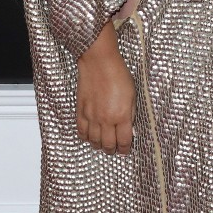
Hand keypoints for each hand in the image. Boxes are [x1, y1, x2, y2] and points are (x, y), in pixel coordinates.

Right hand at [76, 22, 135, 153]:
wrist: (99, 62)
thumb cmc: (118, 74)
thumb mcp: (132, 95)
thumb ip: (131, 114)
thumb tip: (130, 128)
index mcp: (122, 116)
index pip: (124, 141)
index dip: (125, 149)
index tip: (125, 150)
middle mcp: (106, 120)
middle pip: (108, 145)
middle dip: (112, 150)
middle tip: (114, 149)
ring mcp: (91, 116)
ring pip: (93, 141)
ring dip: (99, 146)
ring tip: (102, 144)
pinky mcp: (81, 111)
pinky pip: (81, 131)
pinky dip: (85, 137)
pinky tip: (89, 136)